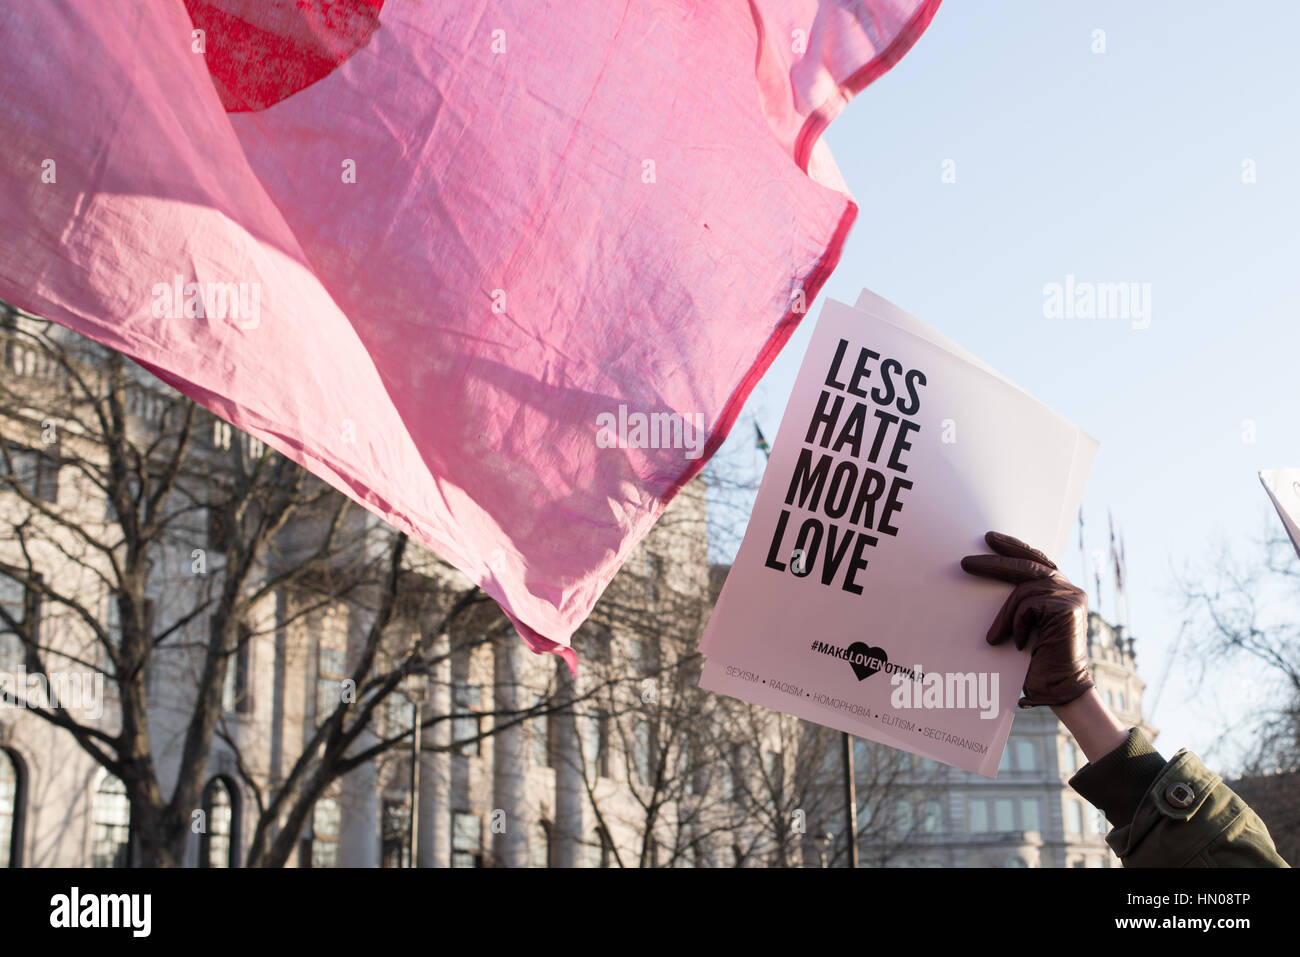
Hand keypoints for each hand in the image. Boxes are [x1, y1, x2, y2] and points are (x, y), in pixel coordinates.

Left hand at [960, 530, 1093, 708]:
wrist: (1058, 689)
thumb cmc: (1036, 660)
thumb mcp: (1023, 624)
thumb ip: (1018, 603)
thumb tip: (987, 582)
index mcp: (1059, 590)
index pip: (1035, 560)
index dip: (1013, 547)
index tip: (989, 539)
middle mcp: (1070, 589)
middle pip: (1028, 565)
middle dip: (995, 562)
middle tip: (966, 561)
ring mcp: (1072, 597)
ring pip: (1024, 589)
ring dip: (1004, 615)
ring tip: (994, 638)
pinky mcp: (1068, 609)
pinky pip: (1028, 605)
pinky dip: (1017, 624)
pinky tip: (1020, 644)